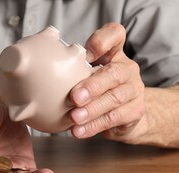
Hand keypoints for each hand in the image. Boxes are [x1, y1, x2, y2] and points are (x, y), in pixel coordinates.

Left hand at [70, 23, 146, 143]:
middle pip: (114, 73)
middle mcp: (128, 69)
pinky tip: (79, 130)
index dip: (102, 40)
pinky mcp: (135, 112)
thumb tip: (43, 72)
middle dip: (93, 86)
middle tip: (74, 97)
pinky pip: (114, 119)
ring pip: (114, 99)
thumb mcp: (89, 75)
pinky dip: (94, 126)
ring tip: (74, 118)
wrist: (126, 115)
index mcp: (115, 54)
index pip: (115, 35)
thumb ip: (74, 69)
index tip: (86, 53)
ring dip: (92, 110)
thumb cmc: (101, 90)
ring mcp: (134, 91)